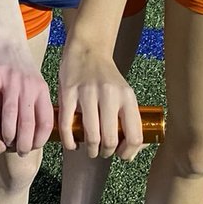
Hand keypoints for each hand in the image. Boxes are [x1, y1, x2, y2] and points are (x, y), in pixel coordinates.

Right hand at [0, 40, 54, 153]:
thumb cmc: (22, 69)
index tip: (32, 148)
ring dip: (7, 132)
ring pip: (10, 113)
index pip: (45, 121)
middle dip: (23, 143)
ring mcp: (11, 80)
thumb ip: (37, 105)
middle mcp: (28, 86)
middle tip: (17, 151)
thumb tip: (37, 136)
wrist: (8, 41)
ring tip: (4, 142)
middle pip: (27, 122)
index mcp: (42, 90)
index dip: (39, 139)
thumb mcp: (37, 85)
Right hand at [57, 35, 143, 160]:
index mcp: (127, 97)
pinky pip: (67, 126)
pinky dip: (70, 142)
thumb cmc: (107, 76)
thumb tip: (130, 154)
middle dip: (106, 153)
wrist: (88, 48)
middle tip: (102, 152)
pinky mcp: (68, 92)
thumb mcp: (125, 93)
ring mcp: (88, 93)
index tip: (122, 155)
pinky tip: (72, 144)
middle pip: (110, 140)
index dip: (128, 153)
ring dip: (90, 150)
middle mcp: (110, 95)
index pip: (135, 136)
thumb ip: (128, 119)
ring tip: (89, 149)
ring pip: (91, 136)